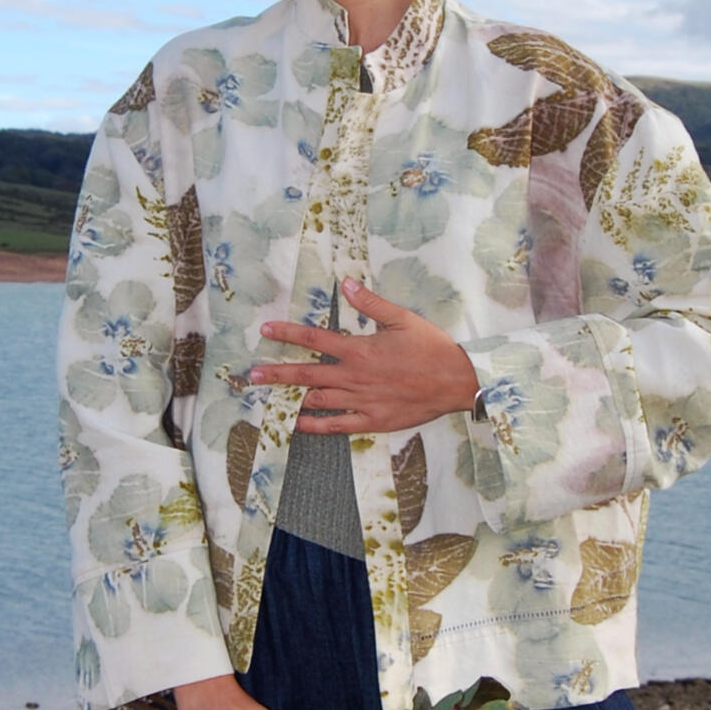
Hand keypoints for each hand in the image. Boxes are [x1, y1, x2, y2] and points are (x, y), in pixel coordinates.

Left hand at [250, 277, 478, 434]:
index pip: (315, 338)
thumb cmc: (432, 348)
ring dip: (289, 398)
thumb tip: (346, 284)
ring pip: (317, 400)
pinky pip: (337, 425)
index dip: (288, 333)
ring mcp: (362, 401)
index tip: (266, 329)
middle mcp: (355, 376)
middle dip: (277, 372)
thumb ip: (371, 303)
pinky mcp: (372, 420)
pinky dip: (315, 426)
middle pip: (307, 373)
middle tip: (253, 374)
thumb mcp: (403, 319)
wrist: (457, 382)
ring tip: (267, 398)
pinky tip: (296, 424)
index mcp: (360, 349)